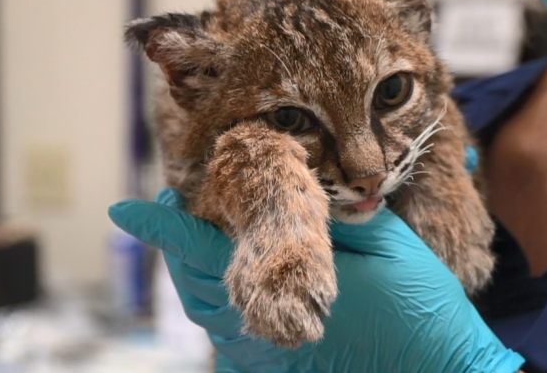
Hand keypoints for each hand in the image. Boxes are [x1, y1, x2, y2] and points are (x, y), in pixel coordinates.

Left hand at [108, 148, 523, 371]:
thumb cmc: (418, 307)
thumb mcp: (385, 242)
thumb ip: (338, 215)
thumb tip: (304, 190)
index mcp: (282, 280)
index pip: (202, 246)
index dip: (163, 227)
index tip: (128, 210)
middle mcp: (260, 322)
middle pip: (194, 280)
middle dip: (177, 245)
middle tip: (176, 212)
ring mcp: (267, 353)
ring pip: (206, 311)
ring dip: (194, 275)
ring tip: (200, 243)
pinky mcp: (279, 368)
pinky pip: (230, 337)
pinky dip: (219, 306)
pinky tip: (234, 287)